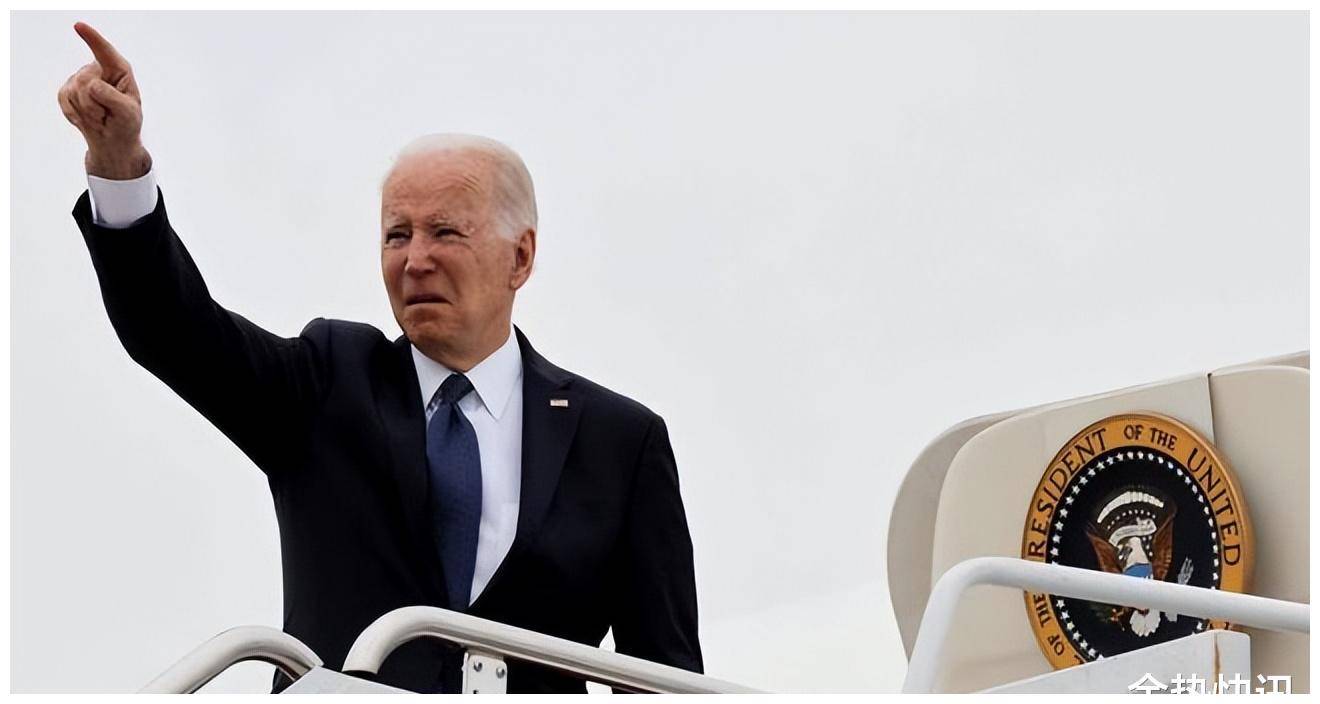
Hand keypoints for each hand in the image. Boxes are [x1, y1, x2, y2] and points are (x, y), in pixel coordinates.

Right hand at [58, 22, 150, 178]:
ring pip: (74, 91)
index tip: (79, 26)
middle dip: (94, 104)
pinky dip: (74, 114)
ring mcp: (81, 78)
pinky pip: (63, 98)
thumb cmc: (126, 124)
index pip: (104, 52)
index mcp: (119, 70)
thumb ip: (113, 98)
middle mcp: (98, 70)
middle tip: (107, 116)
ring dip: (87, 111)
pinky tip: (86, 119)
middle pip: (85, 81)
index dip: (92, 38)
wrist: (113, 141)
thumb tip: (92, 85)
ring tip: (99, 117)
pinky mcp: (67, 90)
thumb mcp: (128, 113)